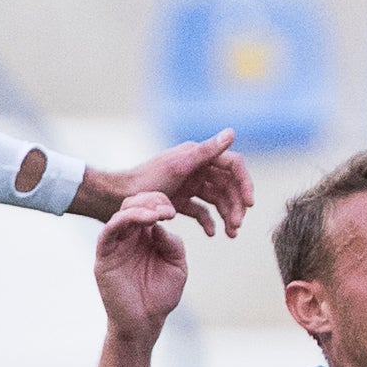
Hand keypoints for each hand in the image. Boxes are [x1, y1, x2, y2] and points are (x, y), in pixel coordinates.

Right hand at [94, 192, 187, 340]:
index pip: (149, 208)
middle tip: (166, 210)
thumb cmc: (160, 296)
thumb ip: (173, 244)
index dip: (160, 203)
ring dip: (139, 209)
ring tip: (156, 214)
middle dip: (151, 201)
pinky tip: (141, 219)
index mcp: (146, 237)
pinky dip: (122, 221)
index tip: (173, 211)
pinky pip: (108, 232)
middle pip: (133, 205)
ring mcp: (115, 246)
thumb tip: (159, 225)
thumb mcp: (177, 267)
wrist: (145, 322)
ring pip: (121, 215)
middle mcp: (129, 238)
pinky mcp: (104, 257)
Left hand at [96, 132, 254, 238]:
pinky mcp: (181, 202)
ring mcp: (190, 185)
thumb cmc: (146, 180)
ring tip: (231, 234)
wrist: (116, 199)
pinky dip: (209, 223)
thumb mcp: (179, 165)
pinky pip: (202, 212)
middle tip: (237, 225)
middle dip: (236, 205)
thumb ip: (206, 150)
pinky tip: (213, 234)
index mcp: (198, 156)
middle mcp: (197, 168)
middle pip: (228, 186)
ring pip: (218, 200)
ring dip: (227, 216)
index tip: (250, 204)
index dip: (245, 182)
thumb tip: (232, 132)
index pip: (233, 165)